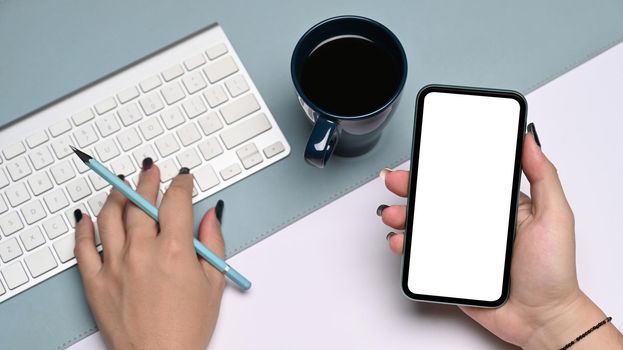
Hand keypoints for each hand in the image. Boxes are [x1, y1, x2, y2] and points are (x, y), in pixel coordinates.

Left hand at [74, 161, 225, 349]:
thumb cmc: (186, 329)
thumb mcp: (214, 284)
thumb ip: (213, 243)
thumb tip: (211, 216)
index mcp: (175, 251)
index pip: (177, 201)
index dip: (182, 184)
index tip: (183, 179)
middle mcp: (142, 252)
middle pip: (141, 202)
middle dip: (148, 181)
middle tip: (151, 171)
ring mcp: (115, 265)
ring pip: (110, 216)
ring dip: (117, 195)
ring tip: (122, 186)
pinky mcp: (95, 281)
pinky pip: (83, 246)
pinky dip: (83, 227)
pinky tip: (87, 216)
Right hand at [379, 131, 622, 348]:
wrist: (541, 319)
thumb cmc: (552, 271)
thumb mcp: (554, 216)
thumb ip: (543, 176)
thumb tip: (529, 140)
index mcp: (497, 206)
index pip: (464, 179)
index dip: (441, 166)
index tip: (424, 155)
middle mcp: (476, 224)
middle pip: (436, 199)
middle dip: (411, 186)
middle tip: (396, 181)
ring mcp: (460, 246)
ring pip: (423, 225)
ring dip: (403, 215)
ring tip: (393, 213)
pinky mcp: (450, 269)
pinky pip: (421, 255)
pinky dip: (406, 247)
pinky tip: (401, 241)